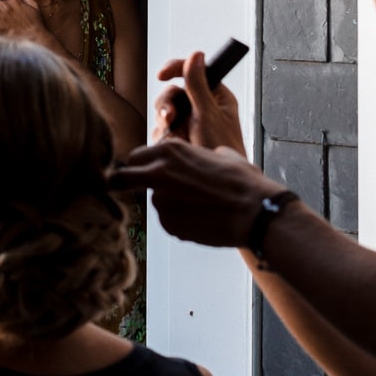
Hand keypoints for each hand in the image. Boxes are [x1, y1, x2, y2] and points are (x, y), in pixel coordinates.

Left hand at [110, 137, 277, 247]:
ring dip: (169, 206)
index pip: (134, 158)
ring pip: (155, 203)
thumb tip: (204, 157)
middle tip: (133, 192)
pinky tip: (204, 221)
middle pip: (121, 179)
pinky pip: (169, 222)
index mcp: (169, 150)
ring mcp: (160, 201)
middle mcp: (157, 173)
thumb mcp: (221, 154)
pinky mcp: (168, 224)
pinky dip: (181, 223)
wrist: (254, 212)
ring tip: (201, 208)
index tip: (144, 174)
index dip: (139, 167)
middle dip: (123, 185)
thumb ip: (200, 155)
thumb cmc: (242, 181)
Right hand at [153, 51, 245, 154]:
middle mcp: (201, 106)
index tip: (162, 75)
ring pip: (164, 111)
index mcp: (215, 95)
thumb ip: (198, 85)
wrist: (217, 186)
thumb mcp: (208, 114)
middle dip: (167, 105)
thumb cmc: (222, 149)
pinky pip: (162, 129)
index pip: (192, 71)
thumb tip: (196, 55)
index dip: (175, 69)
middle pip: (173, 92)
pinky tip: (174, 146)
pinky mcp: (179, 138)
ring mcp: (189, 122)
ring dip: (165, 124)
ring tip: (175, 139)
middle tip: (169, 119)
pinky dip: (163, 137)